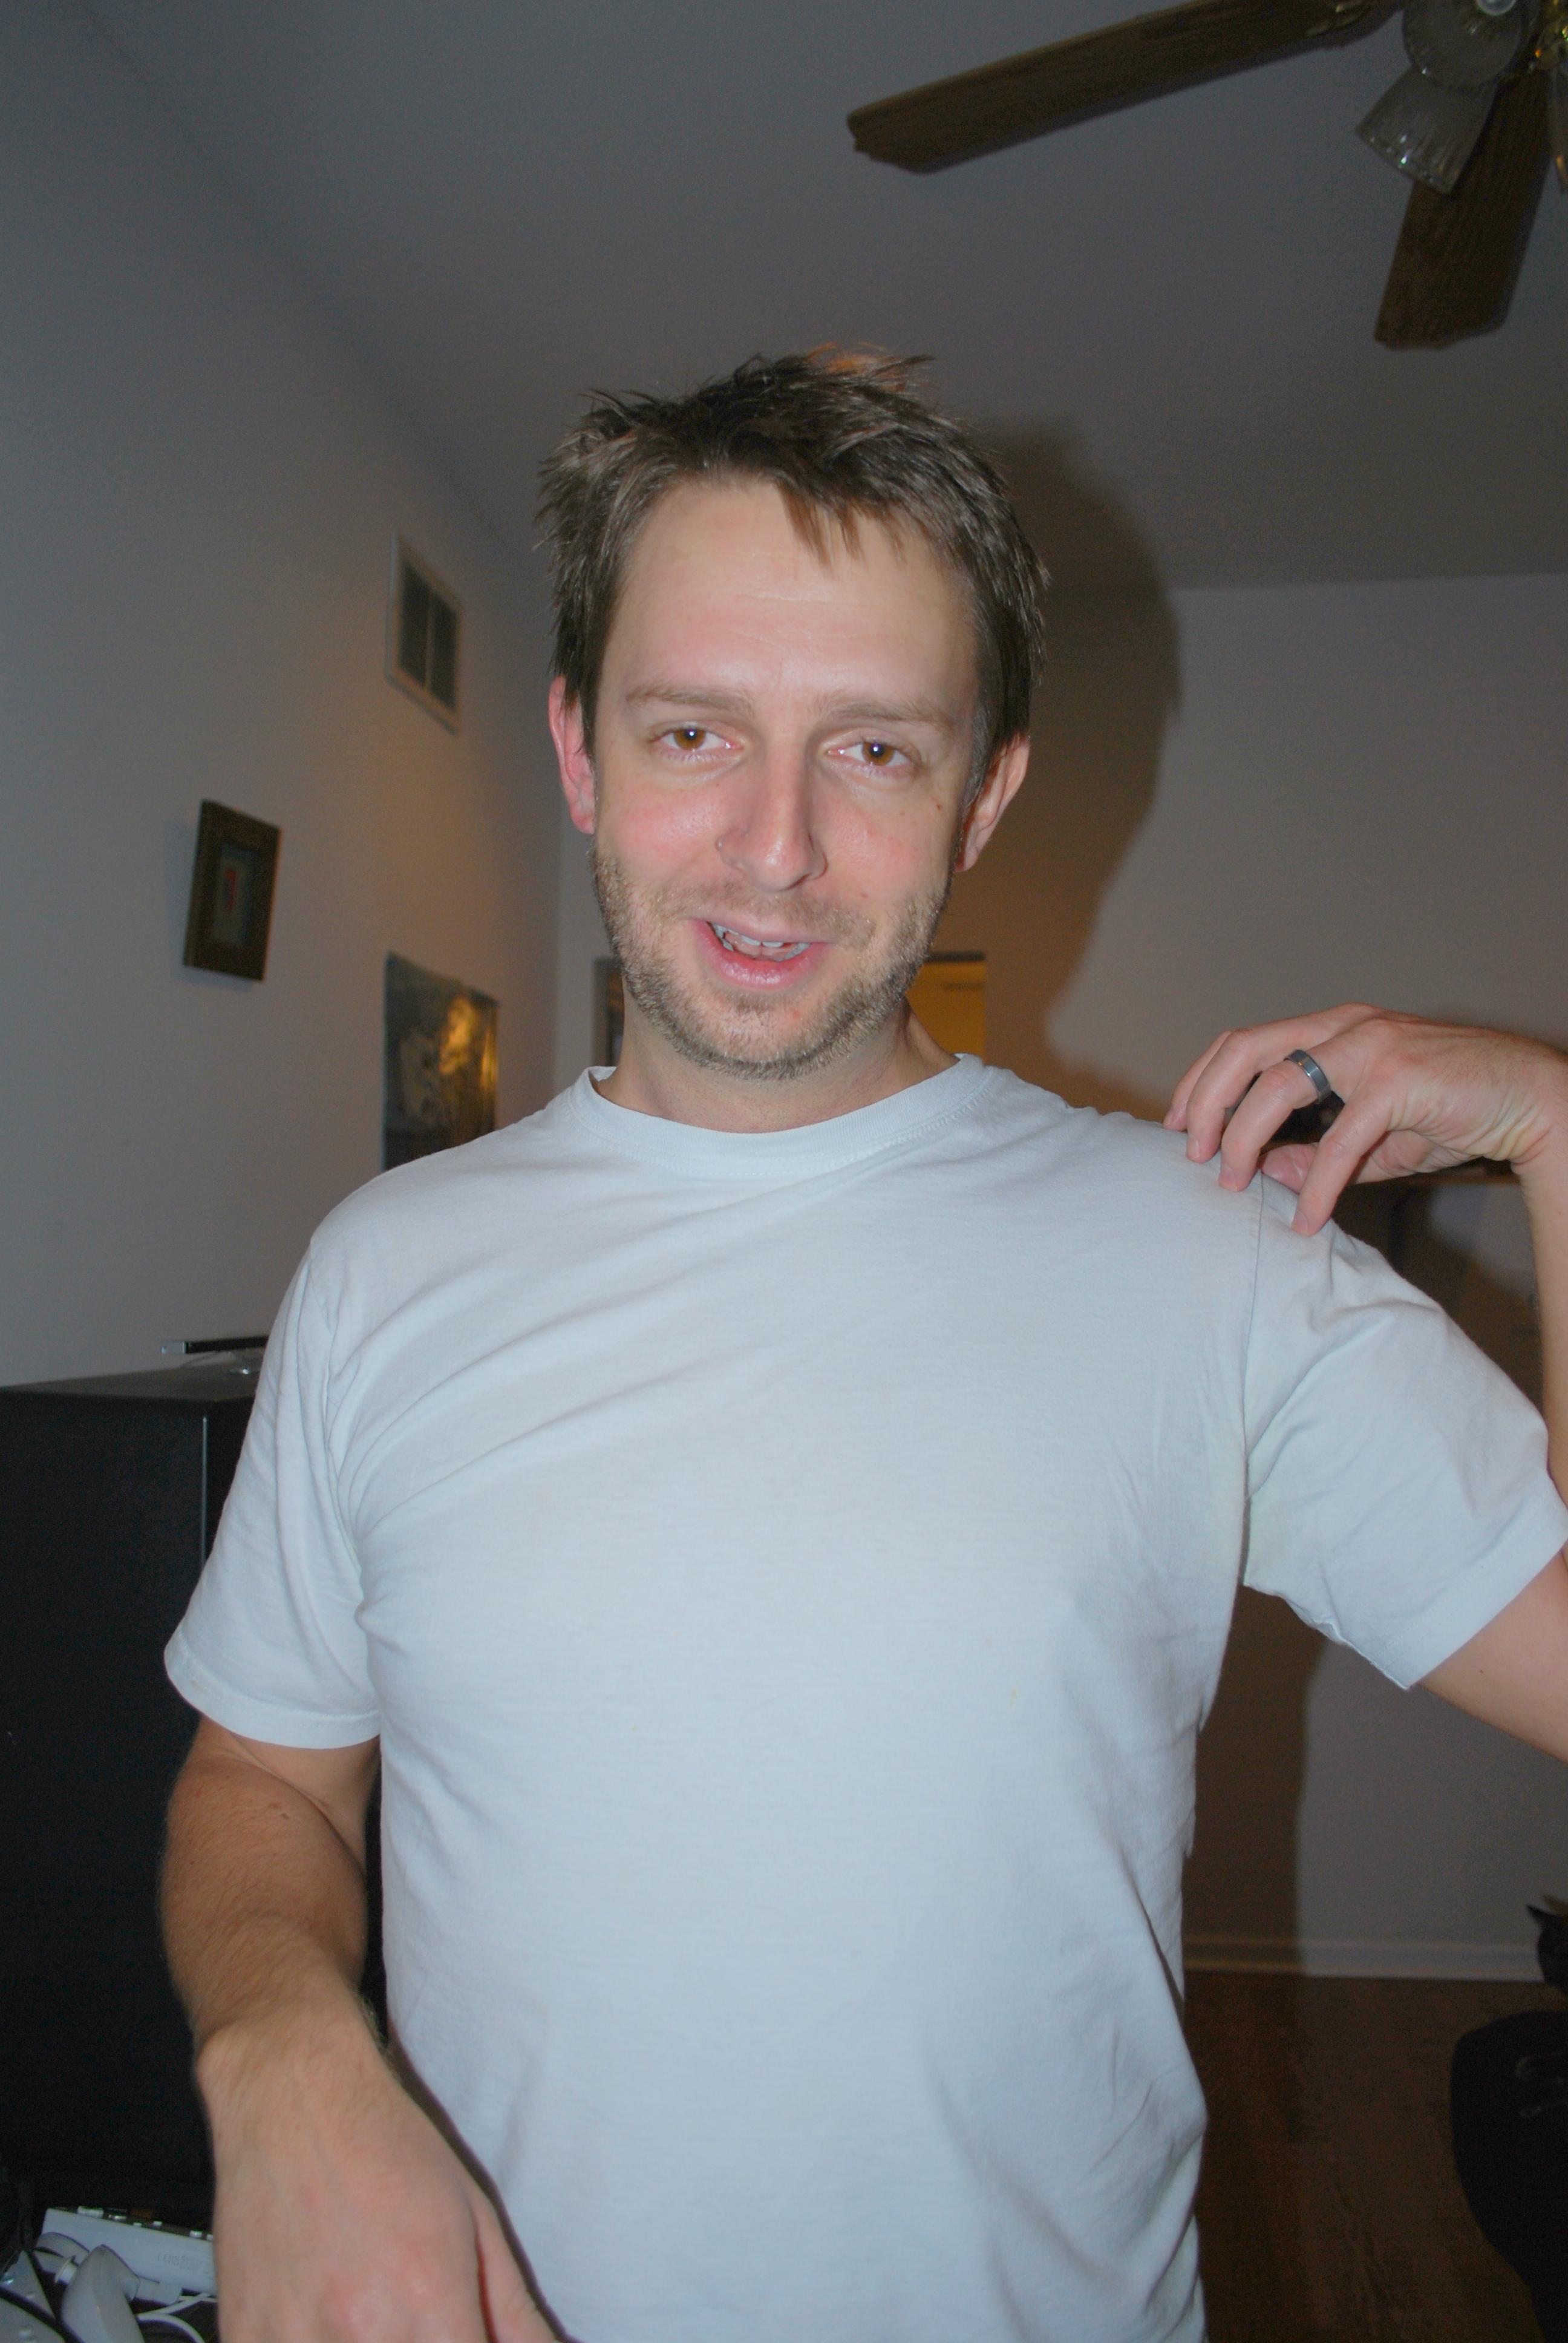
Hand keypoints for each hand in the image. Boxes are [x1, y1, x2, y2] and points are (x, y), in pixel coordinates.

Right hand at [199, 1998, 553, 2342]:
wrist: (293, 2094)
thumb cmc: (386, 2146)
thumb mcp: (475, 2219)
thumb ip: (515, 2314)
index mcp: (430, 2304)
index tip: (466, 2340)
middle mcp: (361, 2331)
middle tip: (422, 2322)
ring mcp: (293, 2339)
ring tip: (372, 2310)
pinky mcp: (245, 2336)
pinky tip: (324, 2317)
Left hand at [1165, 1003, 1567, 1235]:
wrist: (1532, 1098)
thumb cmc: (1453, 1109)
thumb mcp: (1375, 1135)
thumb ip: (1320, 1151)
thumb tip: (1266, 1173)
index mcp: (1332, 1029)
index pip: (1245, 1043)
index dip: (1202, 1081)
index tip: (1178, 1125)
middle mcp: (1344, 1027)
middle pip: (1244, 1049)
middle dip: (1205, 1101)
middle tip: (1191, 1153)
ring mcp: (1371, 1048)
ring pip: (1278, 1083)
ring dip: (1244, 1136)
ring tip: (1233, 1181)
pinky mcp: (1400, 1080)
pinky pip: (1340, 1138)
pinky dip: (1316, 1183)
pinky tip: (1305, 1218)